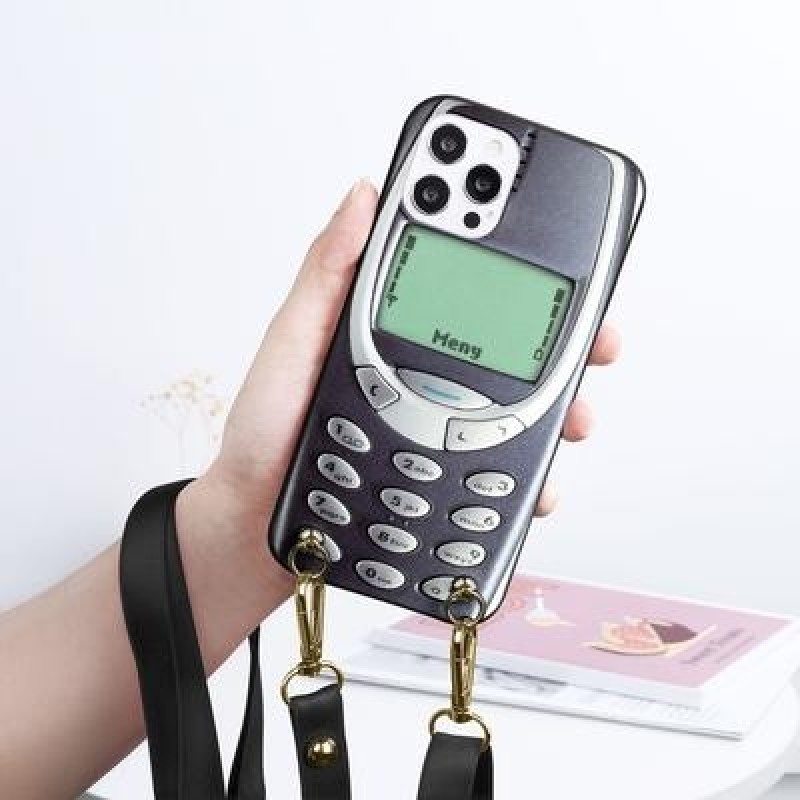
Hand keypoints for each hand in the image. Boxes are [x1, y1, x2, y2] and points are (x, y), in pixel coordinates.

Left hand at [197, 179, 619, 555]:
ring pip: (518, 415)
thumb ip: (326, 275)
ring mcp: (433, 431)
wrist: (255, 522)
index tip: (551, 243)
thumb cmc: (262, 432)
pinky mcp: (439, 483)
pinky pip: (498, 479)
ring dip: (560, 414)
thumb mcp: (289, 344)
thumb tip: (362, 195)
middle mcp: (421, 376)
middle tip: (599, 344)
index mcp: (389, 331)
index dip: (508, 259)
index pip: (459, 285)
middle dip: (563, 345)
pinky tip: (541, 485)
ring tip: (575, 422)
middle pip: (509, 352)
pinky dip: (530, 480)